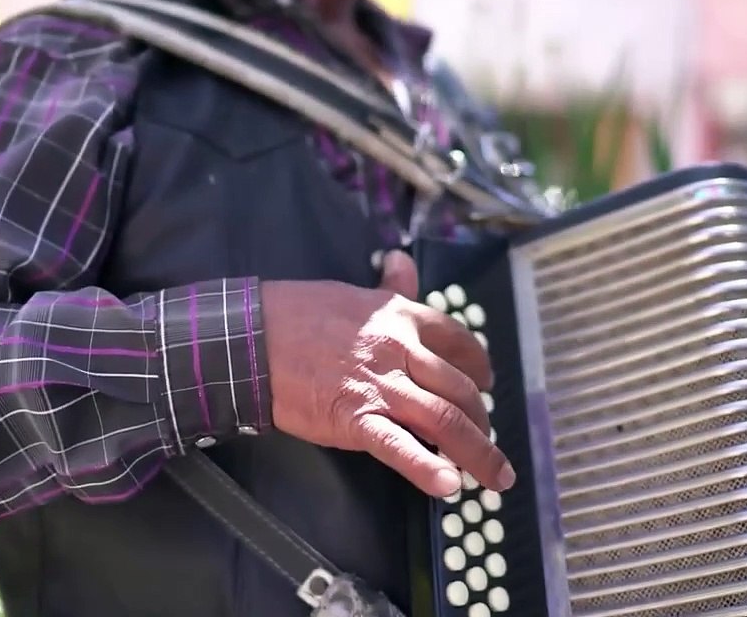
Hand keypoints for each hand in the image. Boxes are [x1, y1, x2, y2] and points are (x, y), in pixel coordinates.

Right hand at [262, 250, 513, 497]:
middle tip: (489, 445)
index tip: (487, 384)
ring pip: (444, 420)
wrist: (251, 337)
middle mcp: (401, 350)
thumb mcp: (353, 293)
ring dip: (477, 454)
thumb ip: (388, 286)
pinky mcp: (355, 418)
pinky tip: (448, 486)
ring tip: (495, 480)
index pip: (459, 341)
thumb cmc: (296, 313)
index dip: (480, 367)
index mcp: (402, 317)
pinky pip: (398, 445)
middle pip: (460, 389)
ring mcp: (380, 386)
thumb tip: (403, 261)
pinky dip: (426, 468)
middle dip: (483, 423)